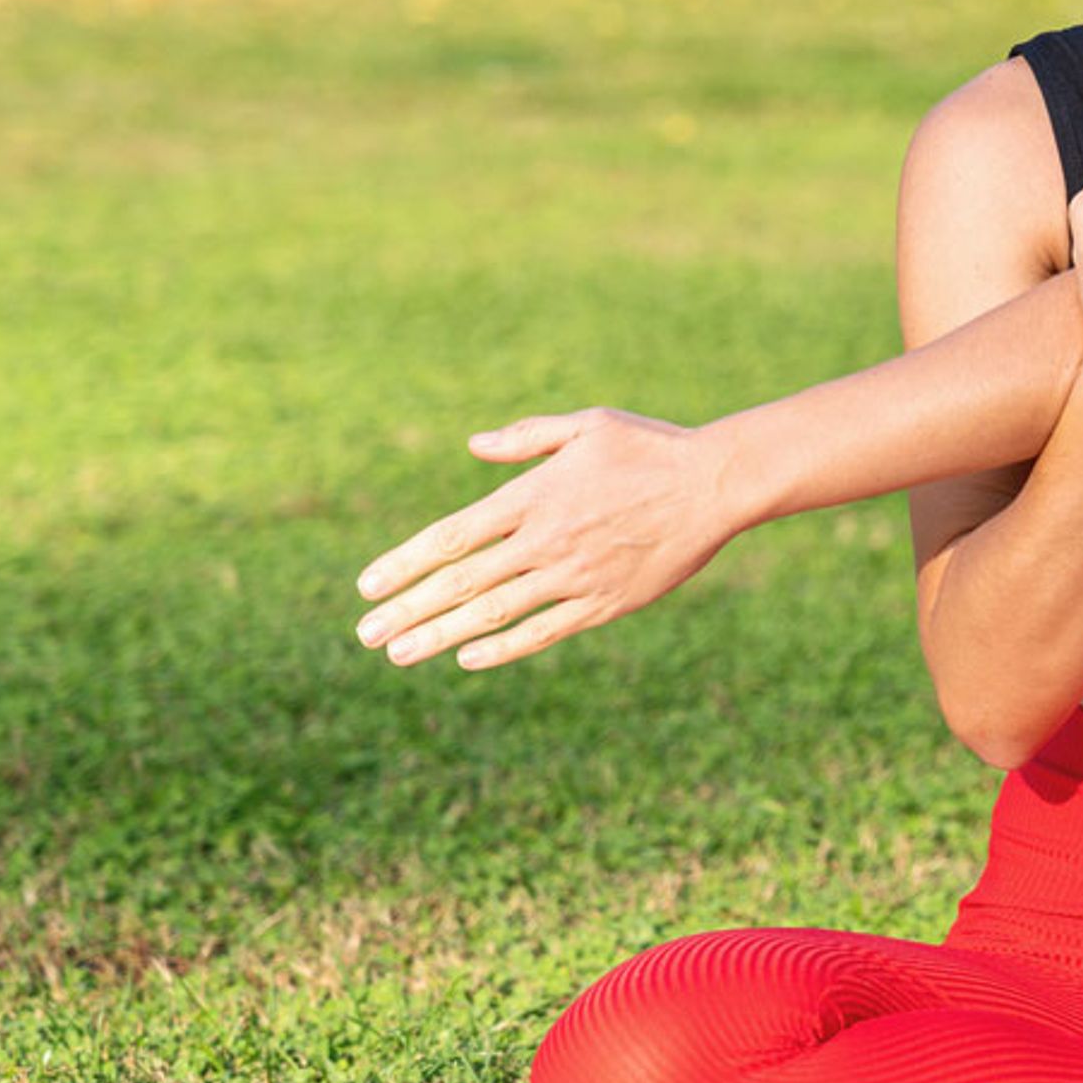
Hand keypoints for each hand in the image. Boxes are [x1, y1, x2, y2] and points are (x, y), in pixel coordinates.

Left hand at [349, 407, 738, 670]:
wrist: (718, 484)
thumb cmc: (653, 448)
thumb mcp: (589, 425)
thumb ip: (527, 438)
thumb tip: (474, 446)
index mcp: (534, 496)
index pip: (452, 537)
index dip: (405, 563)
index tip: (367, 587)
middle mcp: (546, 540)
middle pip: (461, 581)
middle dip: (408, 610)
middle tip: (365, 636)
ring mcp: (575, 575)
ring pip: (494, 612)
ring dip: (440, 635)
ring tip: (399, 654)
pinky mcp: (606, 602)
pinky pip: (545, 630)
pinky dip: (504, 647)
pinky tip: (468, 658)